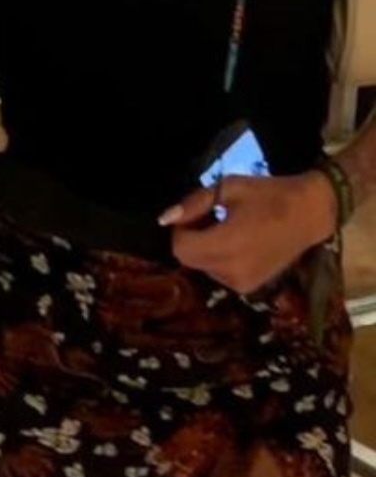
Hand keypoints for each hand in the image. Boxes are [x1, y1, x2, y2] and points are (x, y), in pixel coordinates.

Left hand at [160, 170, 337, 294]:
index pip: (180, 247)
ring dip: (206, 248)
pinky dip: (221, 259)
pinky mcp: (249, 287)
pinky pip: (220, 274)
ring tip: (228, 228)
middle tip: (212, 217)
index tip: (198, 212)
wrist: (311, 213)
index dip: (181, 228)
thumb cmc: (270, 195)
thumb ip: (195, 203)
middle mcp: (230, 270)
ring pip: (204, 267)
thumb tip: (165, 219)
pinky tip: (240, 242)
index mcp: (225, 245)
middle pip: (189, 259)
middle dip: (192, 238)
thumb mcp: (228, 189)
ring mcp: (241, 283)